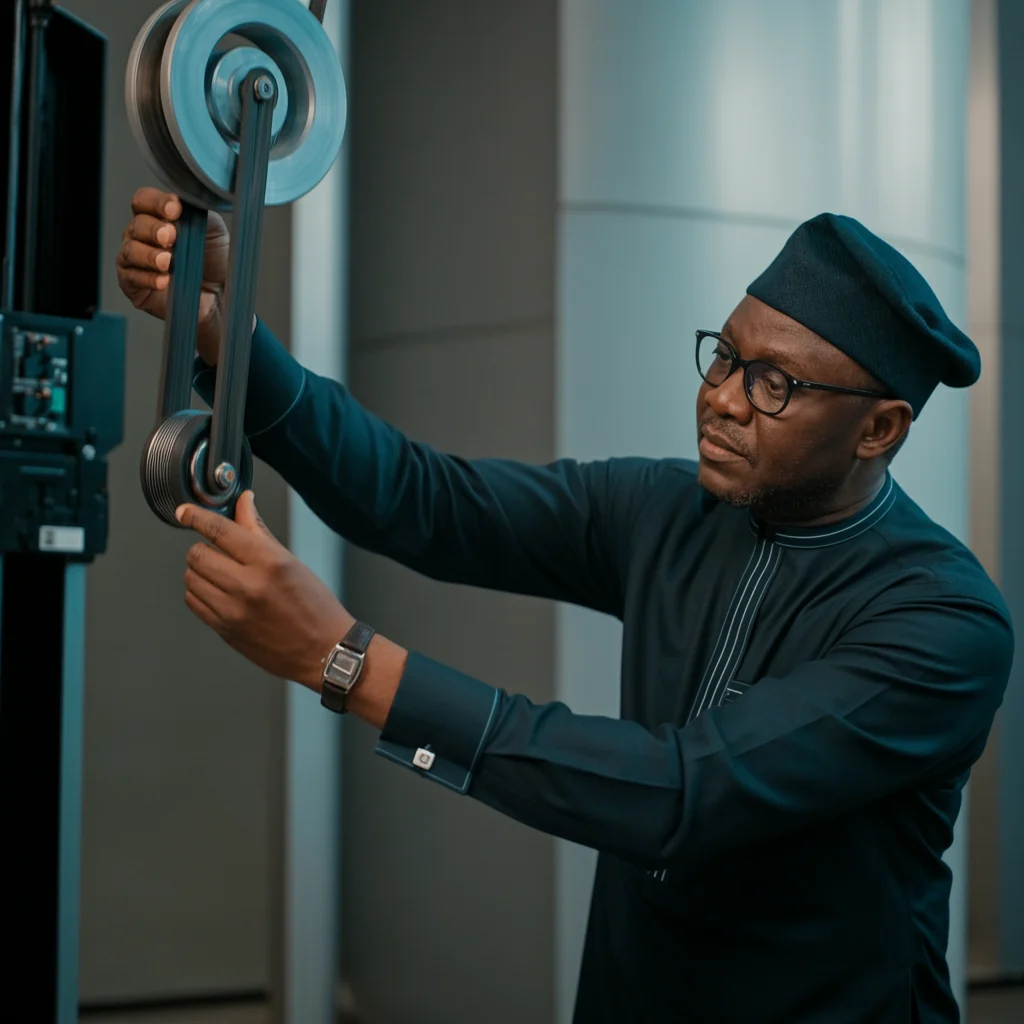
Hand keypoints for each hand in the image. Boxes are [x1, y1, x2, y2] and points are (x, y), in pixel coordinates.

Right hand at [116, 186, 229, 365]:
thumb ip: (199, 213)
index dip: (156, 202)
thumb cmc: (215, 261)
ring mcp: (135, 260)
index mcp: (157, 217)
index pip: (144, 200)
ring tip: (168, 263)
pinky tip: (163, 281)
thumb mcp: (213, 231)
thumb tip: (184, 202)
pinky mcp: (132, 285)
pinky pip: (130, 278)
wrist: (221, 295)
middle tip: (171, 238)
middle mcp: (142, 236)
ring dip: (149, 255)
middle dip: (153, 229)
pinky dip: (147, 278)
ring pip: (130, 250)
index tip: (175, 210)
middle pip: (136, 224)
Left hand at [177, 492, 352, 689]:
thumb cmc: (315, 606)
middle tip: (218, 550)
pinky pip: (193, 602)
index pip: (220, 531)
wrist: (324, 651)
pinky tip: (219, 592)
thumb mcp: (292, 562)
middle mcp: (249, 586)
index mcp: (269, 563)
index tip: (185, 511)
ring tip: (220, 573)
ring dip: (199, 570)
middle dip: (204, 547)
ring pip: (191, 577)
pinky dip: (200, 592)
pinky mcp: (225, 630)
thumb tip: (243, 503)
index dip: (196, 516)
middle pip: (197, 553)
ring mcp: (233, 611)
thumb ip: (259, 531)